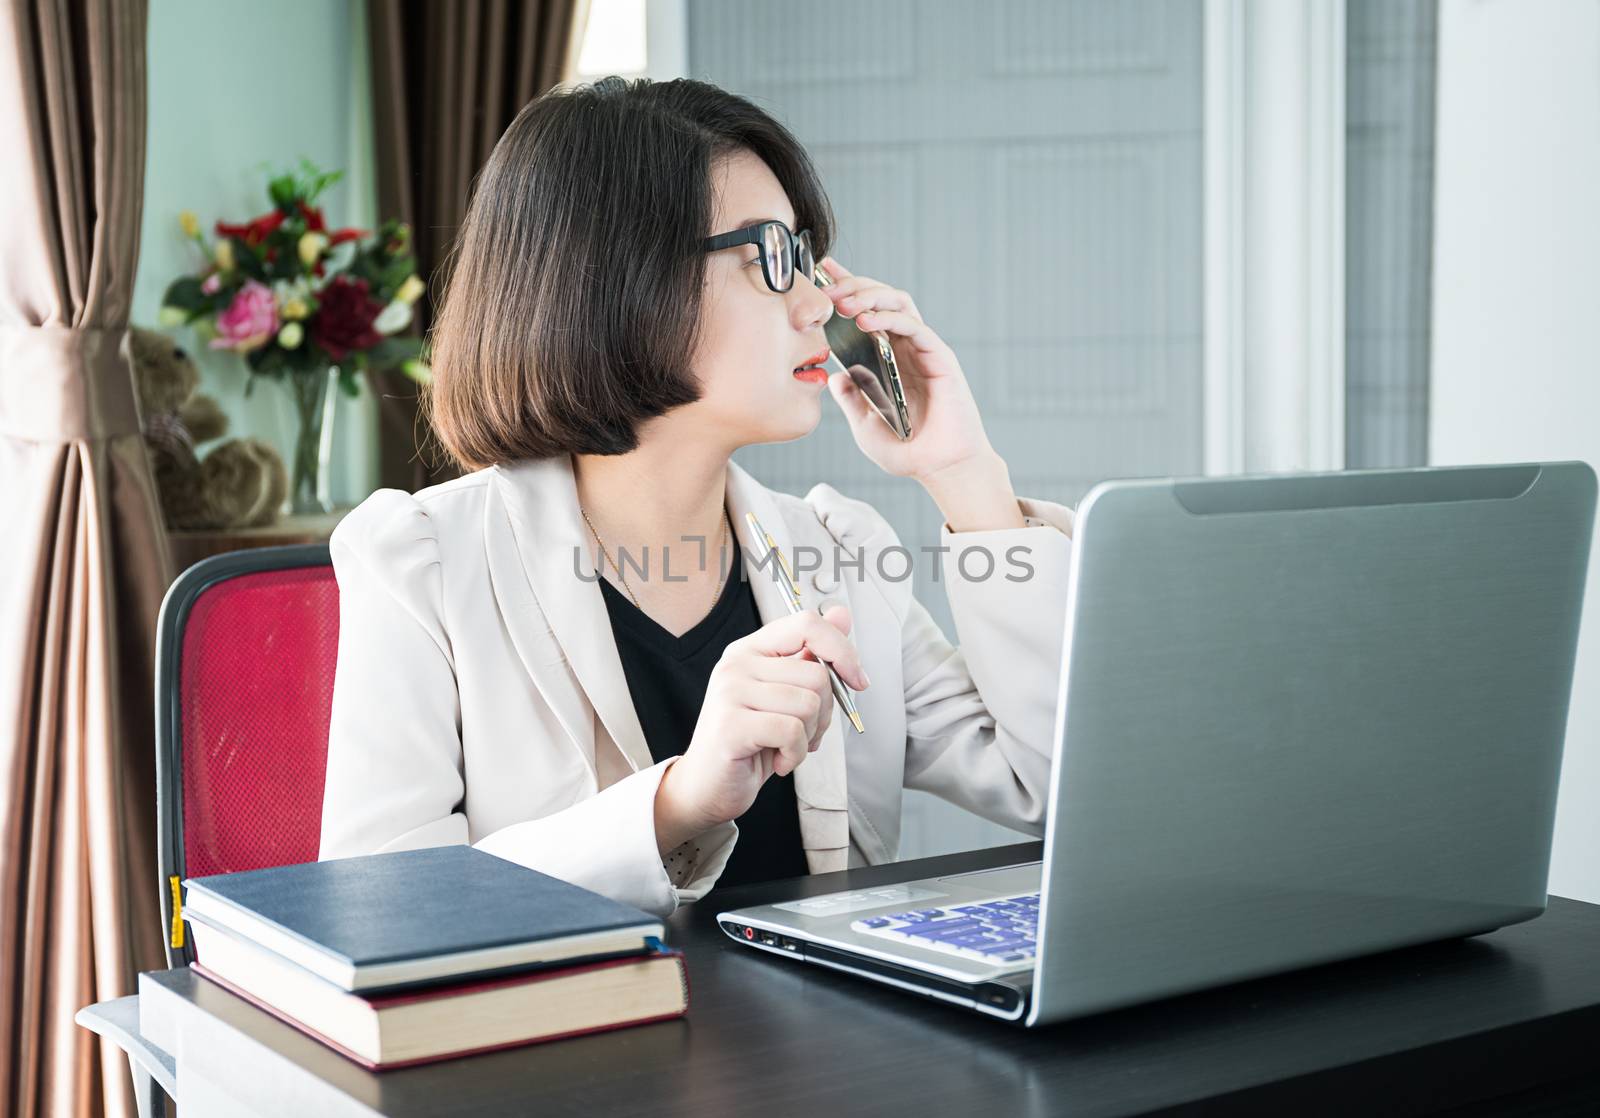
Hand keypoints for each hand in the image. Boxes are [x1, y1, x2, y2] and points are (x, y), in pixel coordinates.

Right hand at [653, 606, 869, 853]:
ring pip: (808, 704)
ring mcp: (730, 692)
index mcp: (752, 649)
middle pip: (816, 673)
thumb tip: (841, 614)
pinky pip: (791, 731)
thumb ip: (811, 654)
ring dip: (809, 736)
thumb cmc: (751, 742)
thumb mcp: (787, 695)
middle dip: (825, 713)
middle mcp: (737, 663)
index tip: (857, 680)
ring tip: (787, 747)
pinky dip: (795, 754)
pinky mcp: (731, 724)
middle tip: (804, 733)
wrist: (709, 786)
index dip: (842, 650)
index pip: (807, 623)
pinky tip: (779, 761)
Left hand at [819, 256, 997, 482]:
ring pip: (898, 303)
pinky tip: (865, 322)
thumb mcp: (864, 425)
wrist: (940, 469)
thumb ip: (850, 398)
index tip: (822, 272)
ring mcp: (923, 350)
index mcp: (888, 359)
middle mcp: (905, 348)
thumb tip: (834, 374)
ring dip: (869, 296)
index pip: (866, 312)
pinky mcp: (939, 357)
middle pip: (881, 299)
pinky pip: (913, 326)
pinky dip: (888, 318)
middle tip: (827, 288)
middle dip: (853, 286)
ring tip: (844, 304)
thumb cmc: (907, 450)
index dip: (847, 288)